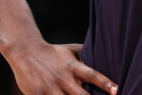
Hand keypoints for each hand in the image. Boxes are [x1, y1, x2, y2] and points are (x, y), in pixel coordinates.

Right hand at [3, 40, 117, 94]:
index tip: (117, 90)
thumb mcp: (71, 50)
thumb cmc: (52, 52)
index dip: (105, 83)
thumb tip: (107, 56)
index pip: (92, 75)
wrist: (25, 50)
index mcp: (72, 67)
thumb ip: (87, 55)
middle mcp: (63, 78)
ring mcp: (50, 88)